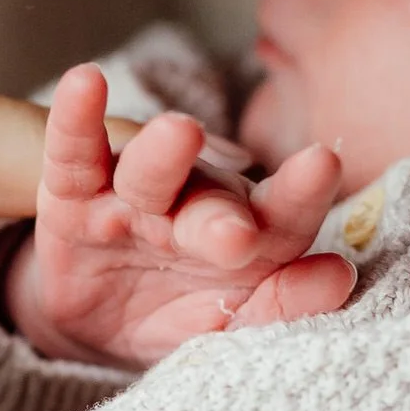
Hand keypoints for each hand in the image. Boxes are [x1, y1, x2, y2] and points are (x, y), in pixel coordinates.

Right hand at [6, 65, 354, 367]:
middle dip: (221, 213)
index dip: (301, 194)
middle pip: (211, 202)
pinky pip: (74, 155)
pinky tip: (84, 82)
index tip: (323, 164)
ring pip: (147, 173)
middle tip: (237, 230)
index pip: (280, 217)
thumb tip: (339, 275)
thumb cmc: (178, 316)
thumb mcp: (224, 328)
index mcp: (243, 236)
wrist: (94, 327)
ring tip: (179, 132)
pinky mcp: (70, 198)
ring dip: (163, 154)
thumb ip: (279, 306)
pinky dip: (77, 119)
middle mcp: (191, 207)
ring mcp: (129, 199)